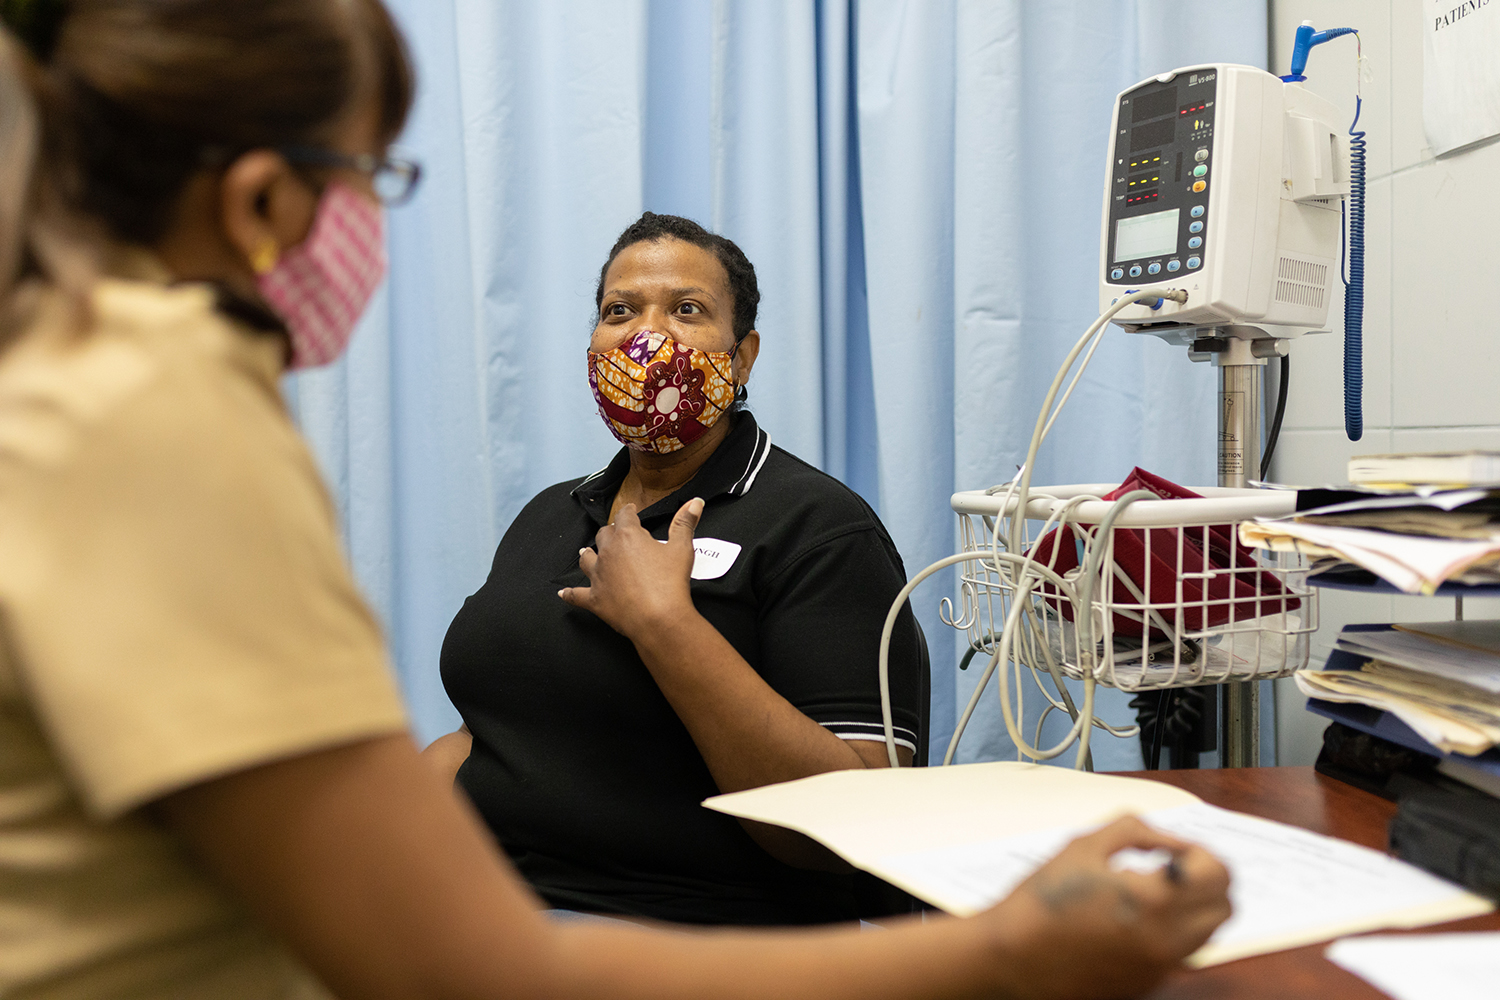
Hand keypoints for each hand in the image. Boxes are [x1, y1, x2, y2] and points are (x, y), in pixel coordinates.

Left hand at [559, 498, 702, 640]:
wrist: (658, 618)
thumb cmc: (670, 583)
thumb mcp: (682, 548)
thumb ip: (685, 523)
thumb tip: (695, 502)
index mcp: (628, 536)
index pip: (624, 516)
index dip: (628, 512)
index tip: (631, 511)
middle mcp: (608, 552)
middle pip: (604, 535)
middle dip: (610, 532)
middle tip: (616, 534)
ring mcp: (598, 576)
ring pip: (586, 559)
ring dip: (587, 555)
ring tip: (586, 552)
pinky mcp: (594, 599)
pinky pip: (576, 595)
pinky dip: (569, 594)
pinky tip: (562, 593)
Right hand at [979, 816, 1231, 999]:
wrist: (1013, 957)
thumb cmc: (1042, 903)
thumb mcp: (1085, 846)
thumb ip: (1136, 832)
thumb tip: (1169, 840)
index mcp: (1153, 901)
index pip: (1217, 875)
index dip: (1200, 854)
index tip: (1176, 849)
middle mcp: (1166, 941)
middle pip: (1223, 907)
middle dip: (1207, 881)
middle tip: (1175, 866)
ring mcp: (1159, 967)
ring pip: (1207, 933)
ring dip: (1194, 907)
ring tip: (1153, 892)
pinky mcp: (1147, 983)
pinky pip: (1180, 953)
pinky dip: (1172, 931)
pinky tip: (1133, 918)